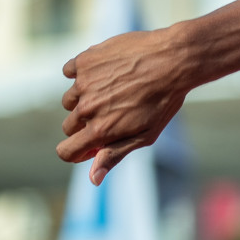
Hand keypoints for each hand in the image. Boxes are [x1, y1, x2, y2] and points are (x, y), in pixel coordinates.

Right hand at [56, 27, 196, 184]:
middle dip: (85, 125)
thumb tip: (92, 179)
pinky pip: (70, 72)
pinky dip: (83, 74)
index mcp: (100, 130)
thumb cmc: (164, 101)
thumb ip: (115, 154)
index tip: (88, 147)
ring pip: (70, 100)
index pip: (66, 151)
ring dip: (84, 99)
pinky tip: (107, 72)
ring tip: (113, 91)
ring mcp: (83, 83)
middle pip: (69, 126)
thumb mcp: (146, 134)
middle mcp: (87, 108)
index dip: (76, 152)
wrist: (174, 60)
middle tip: (113, 114)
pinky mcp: (83, 61)